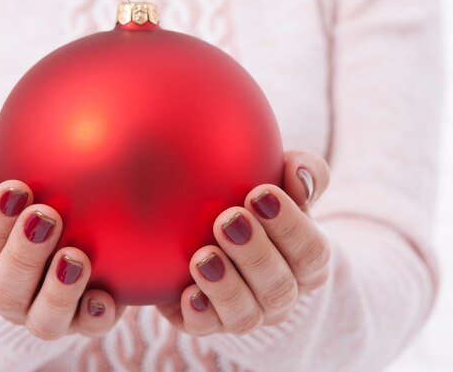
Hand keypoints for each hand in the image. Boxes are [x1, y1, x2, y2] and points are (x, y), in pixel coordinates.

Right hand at [0, 151, 124, 338]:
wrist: (62, 244)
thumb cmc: (22, 211)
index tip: (15, 189)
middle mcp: (10, 297)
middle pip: (6, 290)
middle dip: (24, 254)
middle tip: (47, 216)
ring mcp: (45, 315)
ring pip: (44, 321)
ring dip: (58, 291)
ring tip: (75, 255)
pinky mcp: (84, 322)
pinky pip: (89, 329)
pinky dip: (95, 316)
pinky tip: (104, 297)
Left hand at [157, 150, 330, 335]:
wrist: (224, 248)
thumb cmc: (261, 209)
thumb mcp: (284, 186)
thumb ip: (301, 171)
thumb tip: (298, 171)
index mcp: (307, 264)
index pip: (312, 252)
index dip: (290, 226)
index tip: (261, 194)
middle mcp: (281, 296)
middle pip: (279, 286)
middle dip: (254, 253)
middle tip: (227, 220)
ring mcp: (247, 314)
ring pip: (246, 314)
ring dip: (225, 285)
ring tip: (203, 256)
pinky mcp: (208, 323)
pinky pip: (205, 328)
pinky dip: (199, 313)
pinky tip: (187, 293)